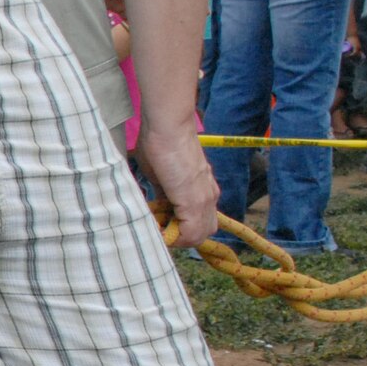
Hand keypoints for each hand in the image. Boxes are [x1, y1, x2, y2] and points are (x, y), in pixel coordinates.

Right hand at [137, 117, 218, 246]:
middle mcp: (209, 196)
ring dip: (178, 237)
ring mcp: (204, 199)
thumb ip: (164, 194)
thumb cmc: (160, 143)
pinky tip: (157, 225)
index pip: (200, 222)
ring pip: (199, 235)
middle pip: (204, 232)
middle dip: (181, 236)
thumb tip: (159, 205)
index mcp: (203, 189)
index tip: (159, 222)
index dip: (180, 228)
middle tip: (160, 226)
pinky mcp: (194, 201)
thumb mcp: (161, 175)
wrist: (168, 128)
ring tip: (158, 225)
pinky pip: (190, 232)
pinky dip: (175, 235)